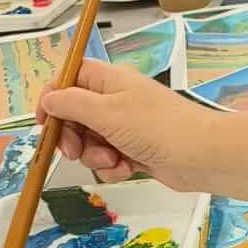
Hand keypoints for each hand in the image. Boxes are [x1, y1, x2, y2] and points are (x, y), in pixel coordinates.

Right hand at [39, 62, 209, 187]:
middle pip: (75, 114)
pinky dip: (113, 167)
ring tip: (113, 160)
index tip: (44, 123)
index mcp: (109, 81)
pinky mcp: (135, 151)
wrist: (202, 156)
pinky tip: (127, 169)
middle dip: (72, 136)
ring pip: (90, 141)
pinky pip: (108, 159)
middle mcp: (116, 100)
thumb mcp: (106, 112)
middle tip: (75, 151)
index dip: (53, 98)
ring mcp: (126, 127)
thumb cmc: (156, 128)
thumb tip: (48, 99)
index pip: (70, 78)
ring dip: (94, 155)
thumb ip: (72, 104)